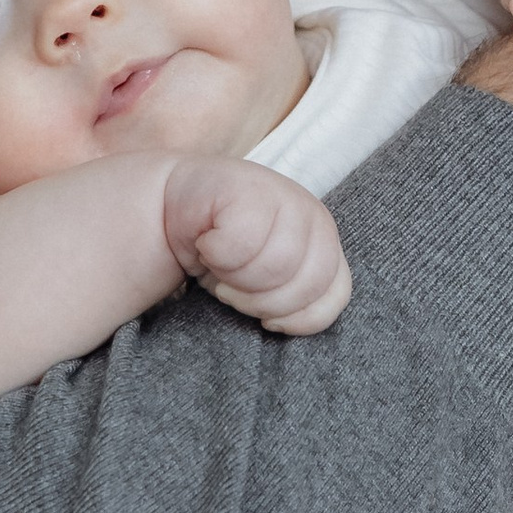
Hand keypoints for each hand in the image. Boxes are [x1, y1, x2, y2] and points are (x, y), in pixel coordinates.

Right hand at [162, 160, 351, 336]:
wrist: (177, 202)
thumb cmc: (226, 249)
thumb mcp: (265, 284)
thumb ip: (294, 300)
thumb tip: (286, 324)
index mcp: (325, 243)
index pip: (334, 295)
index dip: (298, 319)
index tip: (268, 321)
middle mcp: (314, 217)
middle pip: (303, 286)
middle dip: (259, 302)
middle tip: (231, 288)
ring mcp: (286, 198)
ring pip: (274, 266)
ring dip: (233, 277)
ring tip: (219, 263)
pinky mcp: (250, 188)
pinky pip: (239, 244)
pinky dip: (214, 252)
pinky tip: (207, 240)